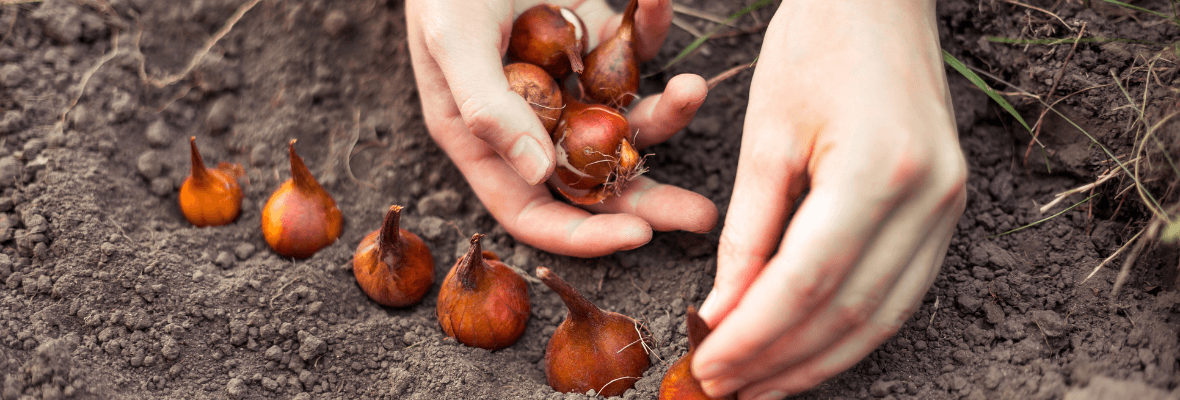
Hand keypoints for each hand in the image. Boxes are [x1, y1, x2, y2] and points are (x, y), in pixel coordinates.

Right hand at [406, 0, 717, 256]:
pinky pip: (635, 47)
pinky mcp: (597, 38)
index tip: (640, 237)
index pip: (534, 210)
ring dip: (668, 111)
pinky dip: (651, 26)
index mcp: (486, 140)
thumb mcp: (453, 41)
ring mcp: (570, 81)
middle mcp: (533, 122)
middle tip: (702, 216)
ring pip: (629, 119)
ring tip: (694, 88)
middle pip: (595, 181)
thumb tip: (537, 175)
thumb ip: (487, 108)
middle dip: (650, 201)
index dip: (584, 234)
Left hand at [692, 1, 966, 397]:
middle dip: (780, 362)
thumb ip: (748, 233)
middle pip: (847, 314)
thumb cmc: (814, 45)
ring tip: (760, 387)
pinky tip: (807, 351)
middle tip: (725, 389)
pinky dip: (850, 332)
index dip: (753, 338)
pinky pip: (901, 294)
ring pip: (881, 318)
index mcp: (879, 172)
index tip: (709, 367)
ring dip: (816, 361)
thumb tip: (724, 313)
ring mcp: (948, 209)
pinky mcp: (947, 211)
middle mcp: (929, 199)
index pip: (806, 285)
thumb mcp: (766, 136)